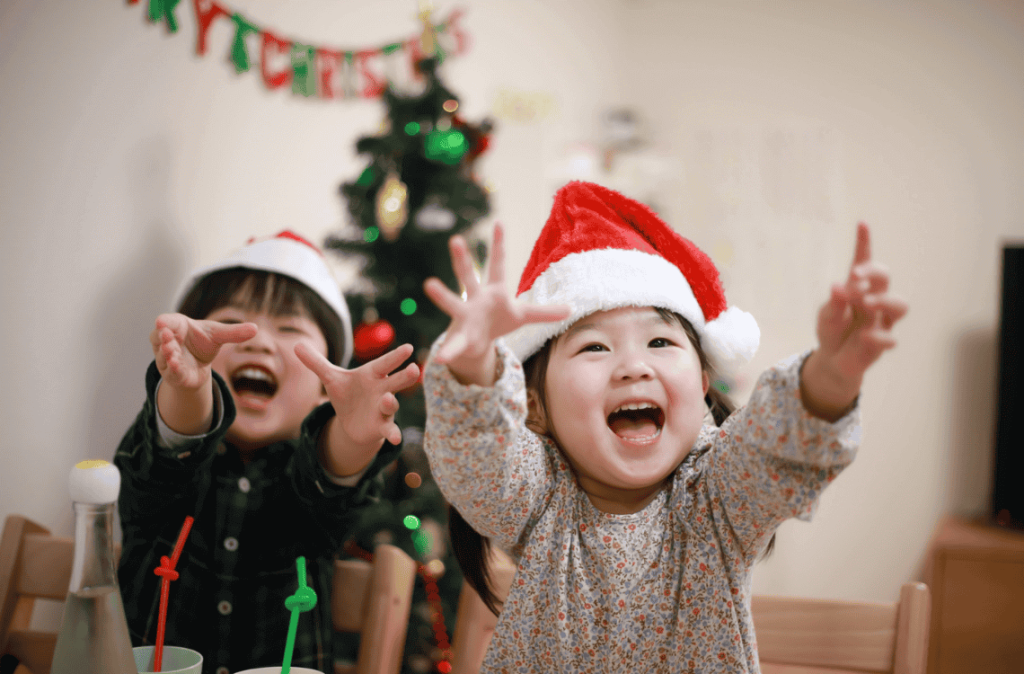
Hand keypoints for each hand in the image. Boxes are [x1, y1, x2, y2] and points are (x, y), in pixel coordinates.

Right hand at [150, 313, 257, 389]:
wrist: (201, 364)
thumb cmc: (204, 342)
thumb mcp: (219, 335)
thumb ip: (234, 332)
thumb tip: (255, 328)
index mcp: (177, 326)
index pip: (166, 321)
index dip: (164, 322)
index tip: (161, 322)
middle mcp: (168, 341)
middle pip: (160, 338)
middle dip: (163, 337)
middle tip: (166, 334)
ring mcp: (167, 358)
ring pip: (163, 356)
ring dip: (166, 354)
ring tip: (170, 350)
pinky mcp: (173, 374)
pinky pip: (171, 371)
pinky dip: (173, 368)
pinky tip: (176, 365)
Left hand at [295, 341, 419, 452]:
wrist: (352, 421)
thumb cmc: (348, 394)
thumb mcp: (331, 378)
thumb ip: (316, 362)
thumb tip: (296, 344)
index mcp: (373, 375)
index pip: (385, 363)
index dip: (396, 356)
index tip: (408, 347)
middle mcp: (383, 389)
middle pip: (396, 381)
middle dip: (405, 376)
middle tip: (415, 369)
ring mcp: (384, 409)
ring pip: (391, 404)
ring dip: (391, 402)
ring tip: (387, 399)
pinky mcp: (382, 426)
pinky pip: (390, 429)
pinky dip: (393, 434)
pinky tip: (396, 439)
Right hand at [423, 223, 569, 384]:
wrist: (476, 341)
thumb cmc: (498, 321)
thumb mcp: (523, 315)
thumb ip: (544, 312)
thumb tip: (572, 309)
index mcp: (493, 290)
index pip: (497, 263)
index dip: (499, 244)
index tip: (498, 222)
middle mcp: (476, 298)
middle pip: (469, 275)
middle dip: (462, 259)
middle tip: (455, 239)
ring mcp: (465, 316)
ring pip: (453, 303)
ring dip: (442, 295)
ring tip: (430, 285)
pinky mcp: (461, 338)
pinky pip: (454, 345)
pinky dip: (448, 351)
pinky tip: (440, 358)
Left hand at [802, 223, 907, 418]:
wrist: (832, 360)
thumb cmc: (831, 330)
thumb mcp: (826, 315)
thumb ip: (834, 303)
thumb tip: (838, 286)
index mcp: (857, 288)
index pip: (863, 262)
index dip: (864, 244)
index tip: (861, 224)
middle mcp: (874, 300)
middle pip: (885, 278)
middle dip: (873, 273)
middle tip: (855, 277)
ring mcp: (881, 321)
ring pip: (901, 305)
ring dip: (884, 301)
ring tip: (866, 303)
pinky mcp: (882, 343)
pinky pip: (889, 338)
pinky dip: (878, 336)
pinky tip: (863, 336)